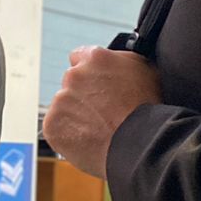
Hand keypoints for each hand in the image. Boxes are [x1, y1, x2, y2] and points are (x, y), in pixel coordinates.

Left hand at [42, 47, 160, 177]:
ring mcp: (61, 100)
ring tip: (99, 129)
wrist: (139, 144)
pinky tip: (88, 139)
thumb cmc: (148, 109)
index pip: (80, 56)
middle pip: (72, 82)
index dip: (90, 72)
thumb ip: (122, 59)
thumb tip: (116, 59)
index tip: (97, 84)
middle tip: (103, 111)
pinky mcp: (52, 124)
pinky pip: (57, 127)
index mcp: (95, 58)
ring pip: (64, 105)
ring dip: (76, 114)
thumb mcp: (145, 69)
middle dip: (84, 94)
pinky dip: (68, 134)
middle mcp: (74, 75)